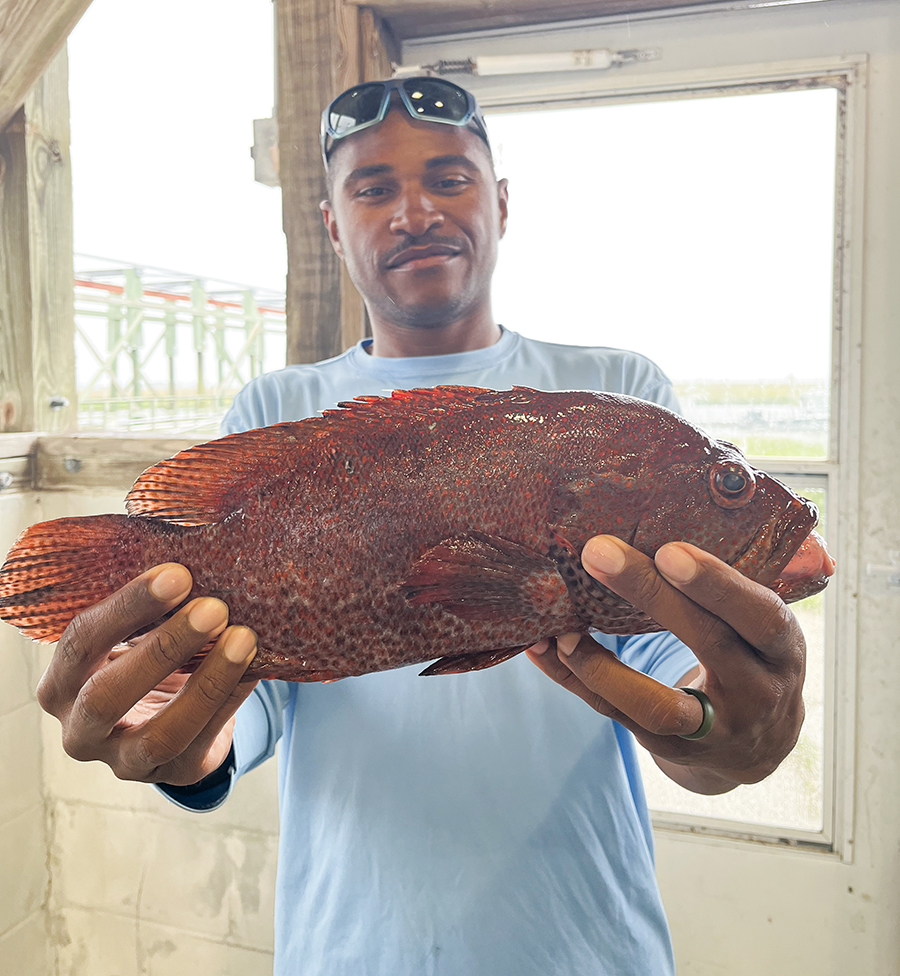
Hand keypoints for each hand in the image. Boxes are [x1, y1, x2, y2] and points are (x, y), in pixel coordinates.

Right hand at [37, 563, 258, 786]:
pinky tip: (255, 667)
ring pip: (161, 733)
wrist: (171, 709)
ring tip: (245, 638)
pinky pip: (203, 741)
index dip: (128, 607)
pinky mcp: (172, 775)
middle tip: (214, 607)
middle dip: (164, 648)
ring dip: (207, 683)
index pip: (82, 641)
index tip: (177, 573)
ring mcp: (123, 761)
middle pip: (109, 695)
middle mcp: (80, 728)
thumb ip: (149, 602)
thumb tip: (195, 541)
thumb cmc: (147, 653)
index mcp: (61, 681)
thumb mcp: (134, 630)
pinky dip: (231, 700)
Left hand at [527, 536, 805, 792]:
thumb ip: (742, 572)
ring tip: (560, 628)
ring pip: (658, 706)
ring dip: (602, 666)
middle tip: (597, 553)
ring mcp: (714, 730)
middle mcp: (757, 692)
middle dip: (650, 597)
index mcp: (783, 647)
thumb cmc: (753, 654)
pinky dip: (576, 680)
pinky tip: (542, 648)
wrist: (758, 746)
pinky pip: (616, 717)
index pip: (759, 615)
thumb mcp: (765, 621)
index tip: (670, 550)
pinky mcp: (669, 749)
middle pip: (708, 645)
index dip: (718, 585)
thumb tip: (722, 485)